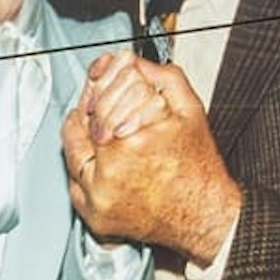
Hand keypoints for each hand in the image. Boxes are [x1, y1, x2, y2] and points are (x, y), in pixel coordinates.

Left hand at [65, 62, 240, 260]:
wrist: (205, 217)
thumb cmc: (200, 169)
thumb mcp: (189, 111)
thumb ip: (161, 78)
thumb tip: (129, 62)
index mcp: (138, 139)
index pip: (106, 94)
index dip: (105, 78)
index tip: (106, 72)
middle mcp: (115, 170)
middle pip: (88, 120)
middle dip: (93, 101)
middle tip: (98, 93)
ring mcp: (101, 196)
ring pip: (73, 149)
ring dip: (80, 130)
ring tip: (96, 122)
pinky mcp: (95, 215)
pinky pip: (73, 181)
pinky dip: (79, 164)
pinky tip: (96, 153)